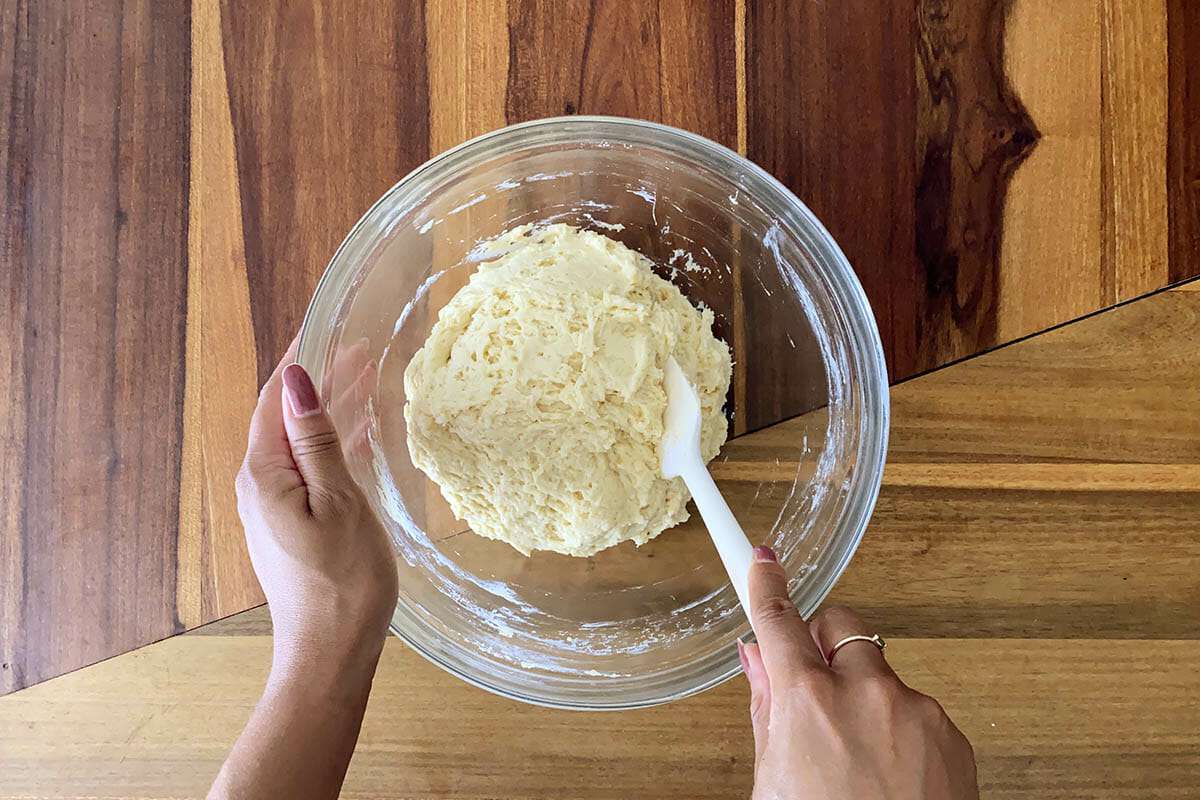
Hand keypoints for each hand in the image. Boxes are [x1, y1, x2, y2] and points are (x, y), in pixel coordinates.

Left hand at [235, 339, 397, 681]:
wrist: (331, 653)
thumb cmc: (343, 580)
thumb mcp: (339, 502)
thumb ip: (318, 441)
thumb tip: (297, 381)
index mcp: (264, 474)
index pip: (275, 399)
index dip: (301, 360)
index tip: (330, 327)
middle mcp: (259, 486)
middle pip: (287, 418)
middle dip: (321, 381)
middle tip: (362, 350)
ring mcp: (273, 508)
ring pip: (300, 443)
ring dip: (329, 411)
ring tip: (366, 380)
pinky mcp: (291, 526)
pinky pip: (309, 469)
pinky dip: (333, 445)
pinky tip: (358, 437)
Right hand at [740, 547, 977, 799]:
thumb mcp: (774, 781)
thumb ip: (767, 709)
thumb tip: (757, 661)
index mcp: (808, 702)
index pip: (779, 620)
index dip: (766, 582)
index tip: (763, 559)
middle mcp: (866, 693)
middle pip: (841, 625)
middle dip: (824, 640)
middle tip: (814, 678)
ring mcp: (915, 710)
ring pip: (880, 673)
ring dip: (864, 696)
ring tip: (857, 759)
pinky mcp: (950, 732)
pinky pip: (915, 708)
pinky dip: (899, 728)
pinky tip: (890, 774)